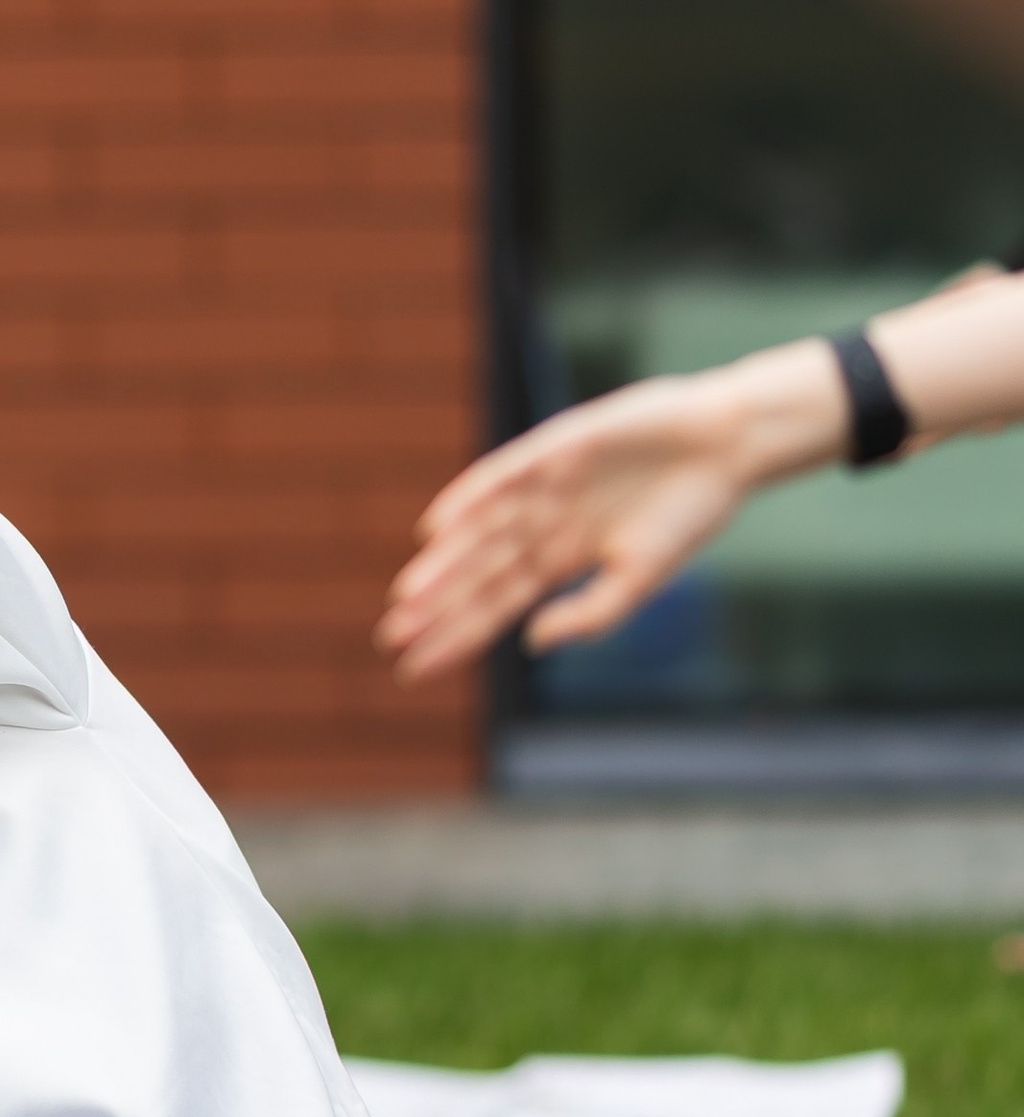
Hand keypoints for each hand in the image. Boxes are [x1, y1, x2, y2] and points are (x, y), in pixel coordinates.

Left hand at [376, 349, 840, 685]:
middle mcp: (542, 524)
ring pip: (480, 532)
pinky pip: (502, 476)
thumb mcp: (641, 578)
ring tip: (407, 599)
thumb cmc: (689, 513)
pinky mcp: (556, 448)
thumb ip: (589, 615)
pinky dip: (469, 498)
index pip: (495, 605)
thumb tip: (530, 642)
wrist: (726, 445)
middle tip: (390, 639)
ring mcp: (545, 487)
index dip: (456, 638)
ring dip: (444, 564)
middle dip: (436, 608)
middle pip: (477, 573)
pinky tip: (438, 527)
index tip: (413, 671)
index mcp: (562, 558)